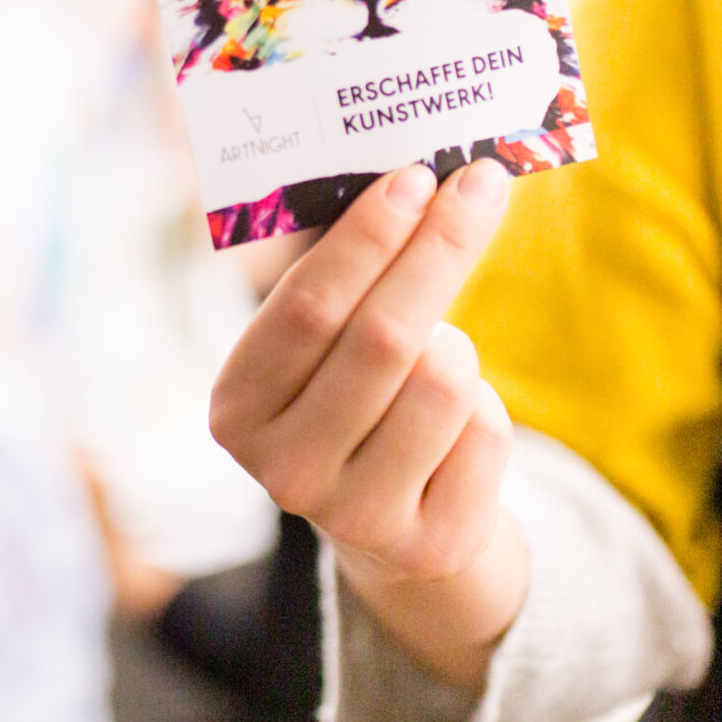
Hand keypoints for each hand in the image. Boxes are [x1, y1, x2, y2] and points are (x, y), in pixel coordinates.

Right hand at [209, 160, 524, 687]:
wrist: (385, 526)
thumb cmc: (345, 401)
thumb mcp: (314, 355)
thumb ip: (340, 288)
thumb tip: (415, 185)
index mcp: (236, 409)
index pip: (307, 308)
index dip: (366, 239)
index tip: (414, 178)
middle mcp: (284, 470)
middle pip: (383, 338)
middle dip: (437, 249)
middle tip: (477, 186)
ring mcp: (356, 515)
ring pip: (444, 382)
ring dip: (458, 345)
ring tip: (436, 353)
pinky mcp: (430, 544)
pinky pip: (485, 431)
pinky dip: (484, 404)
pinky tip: (454, 421)